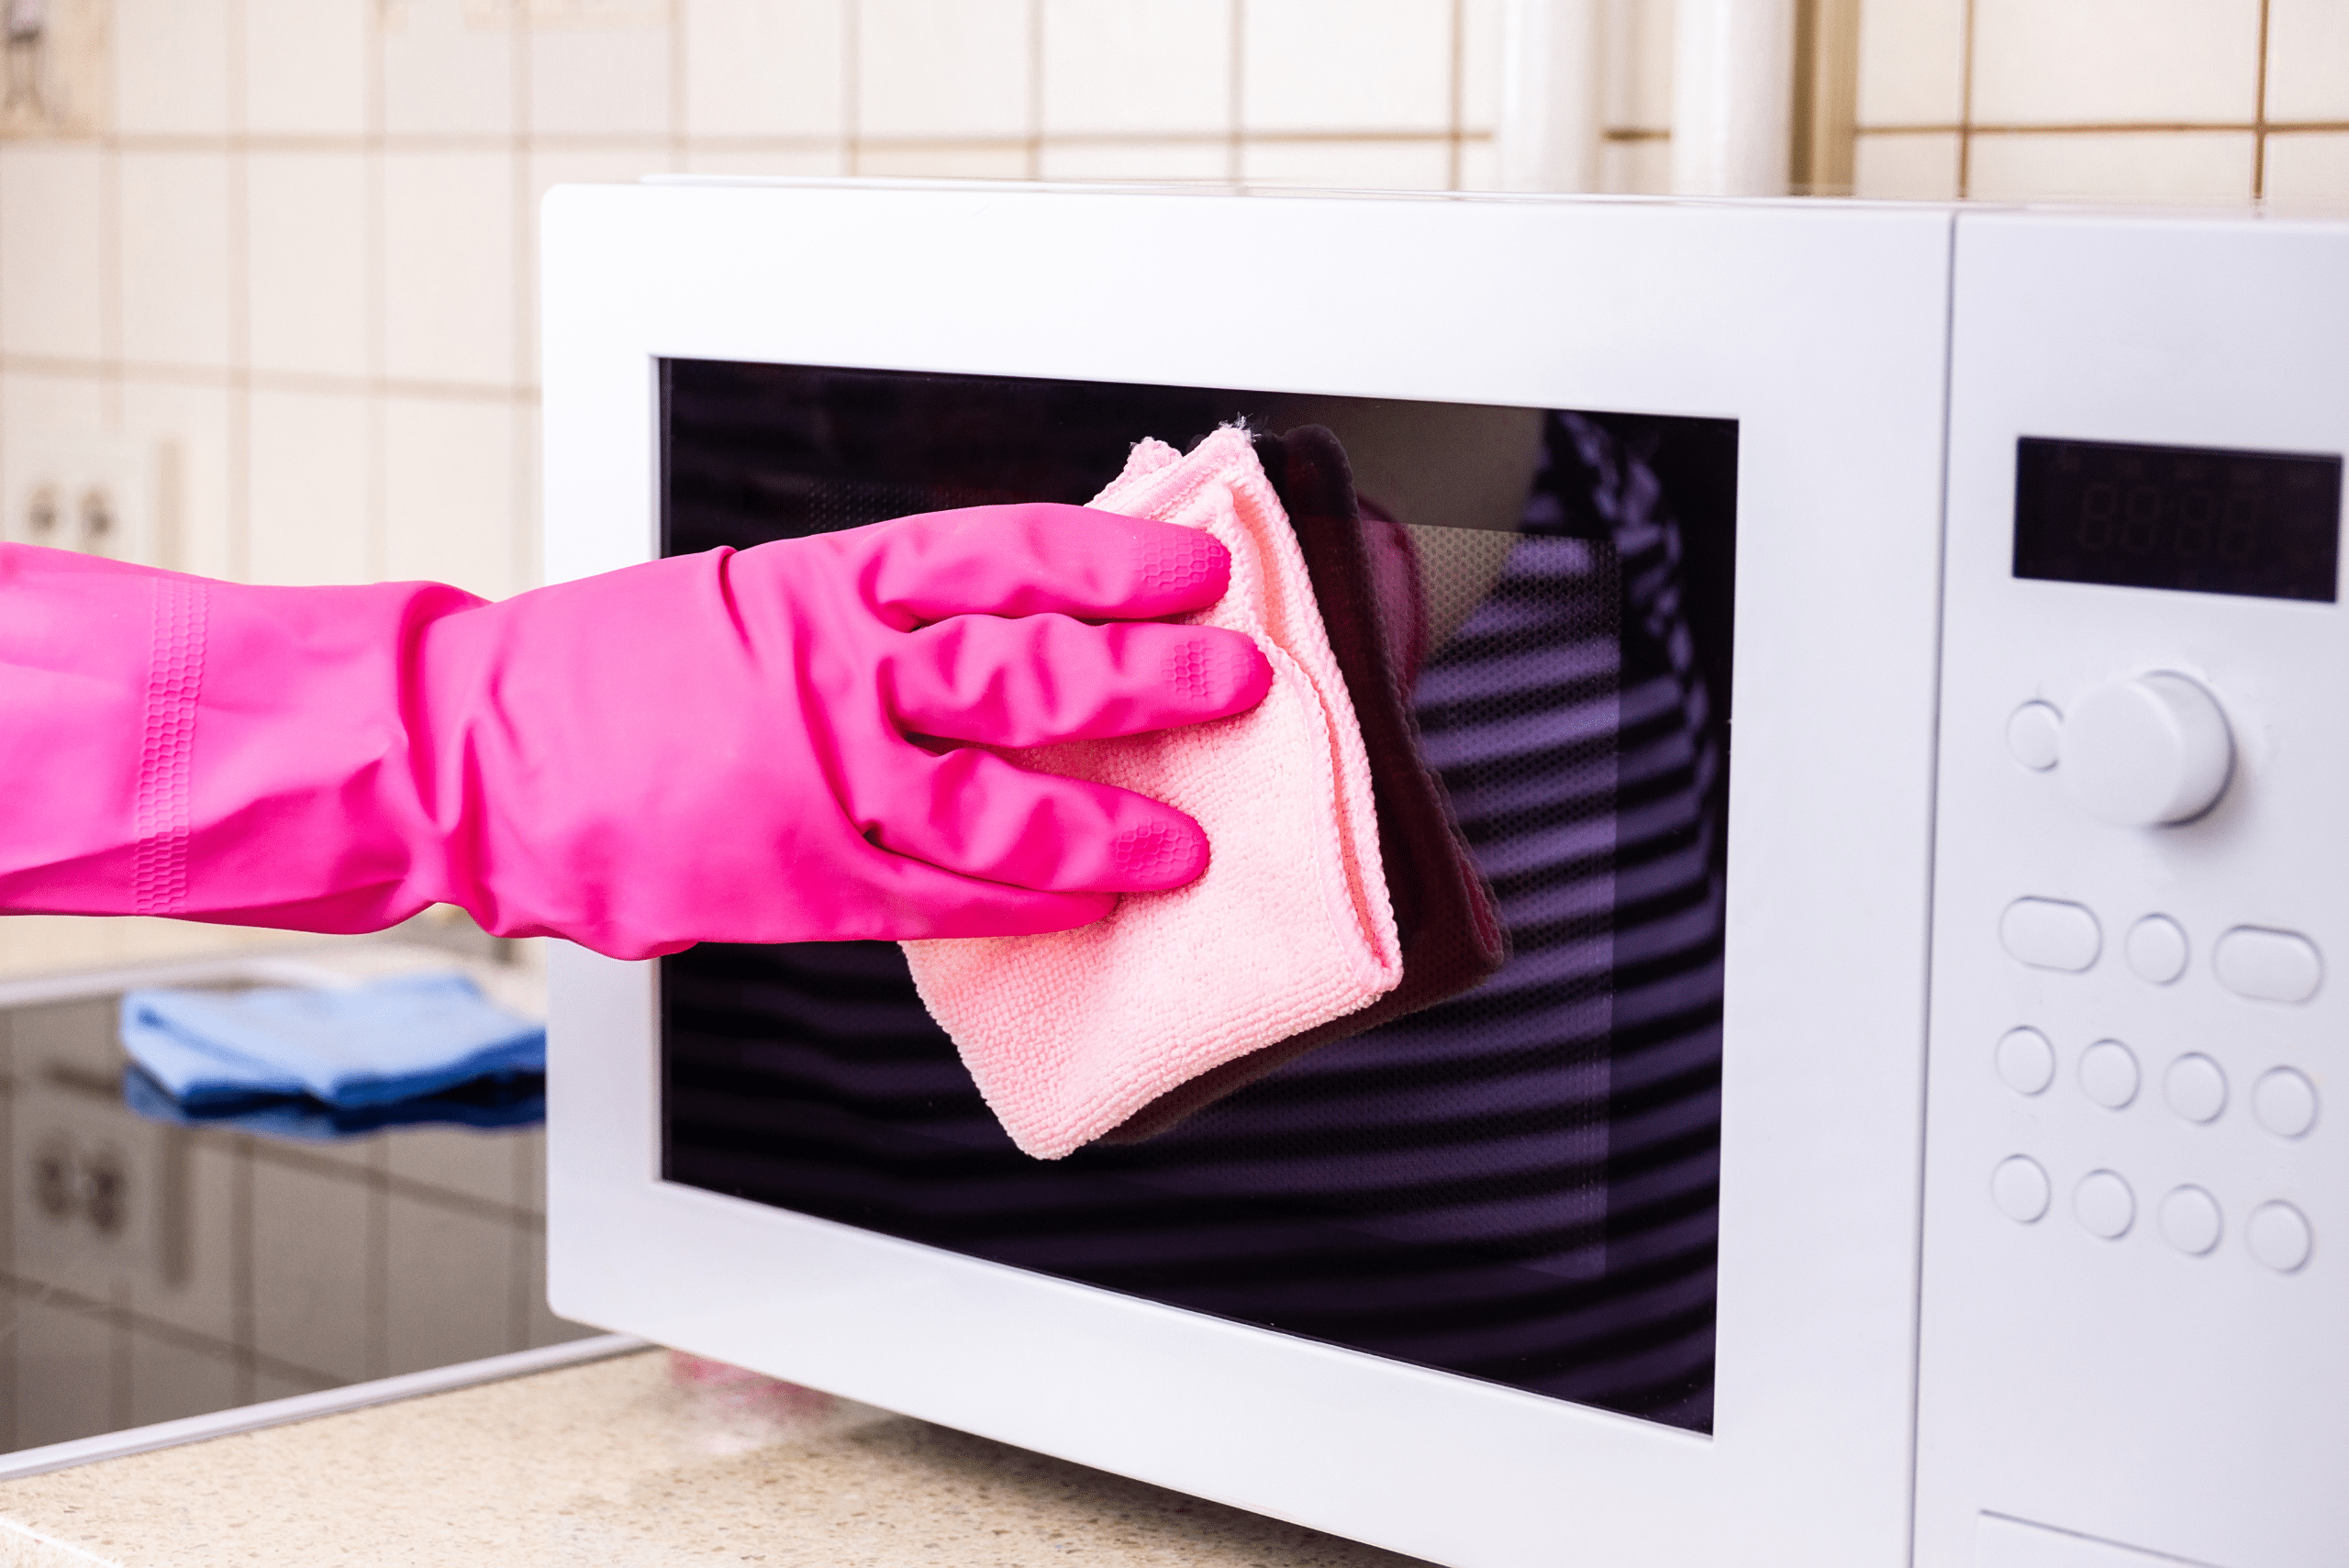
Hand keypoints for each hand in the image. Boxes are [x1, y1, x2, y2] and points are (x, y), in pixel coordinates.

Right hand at [424, 504, 1272, 954]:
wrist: (475, 748)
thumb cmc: (617, 671)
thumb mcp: (755, 599)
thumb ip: (872, 618)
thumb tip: (1002, 627)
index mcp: (831, 582)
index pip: (1009, 556)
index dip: (1117, 563)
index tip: (1198, 570)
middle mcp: (839, 673)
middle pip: (1031, 673)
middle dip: (1149, 681)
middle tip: (1235, 686)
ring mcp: (820, 782)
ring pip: (1002, 806)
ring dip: (1107, 825)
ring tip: (1186, 843)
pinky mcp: (797, 880)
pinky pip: (938, 900)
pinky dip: (1019, 908)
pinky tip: (1084, 910)